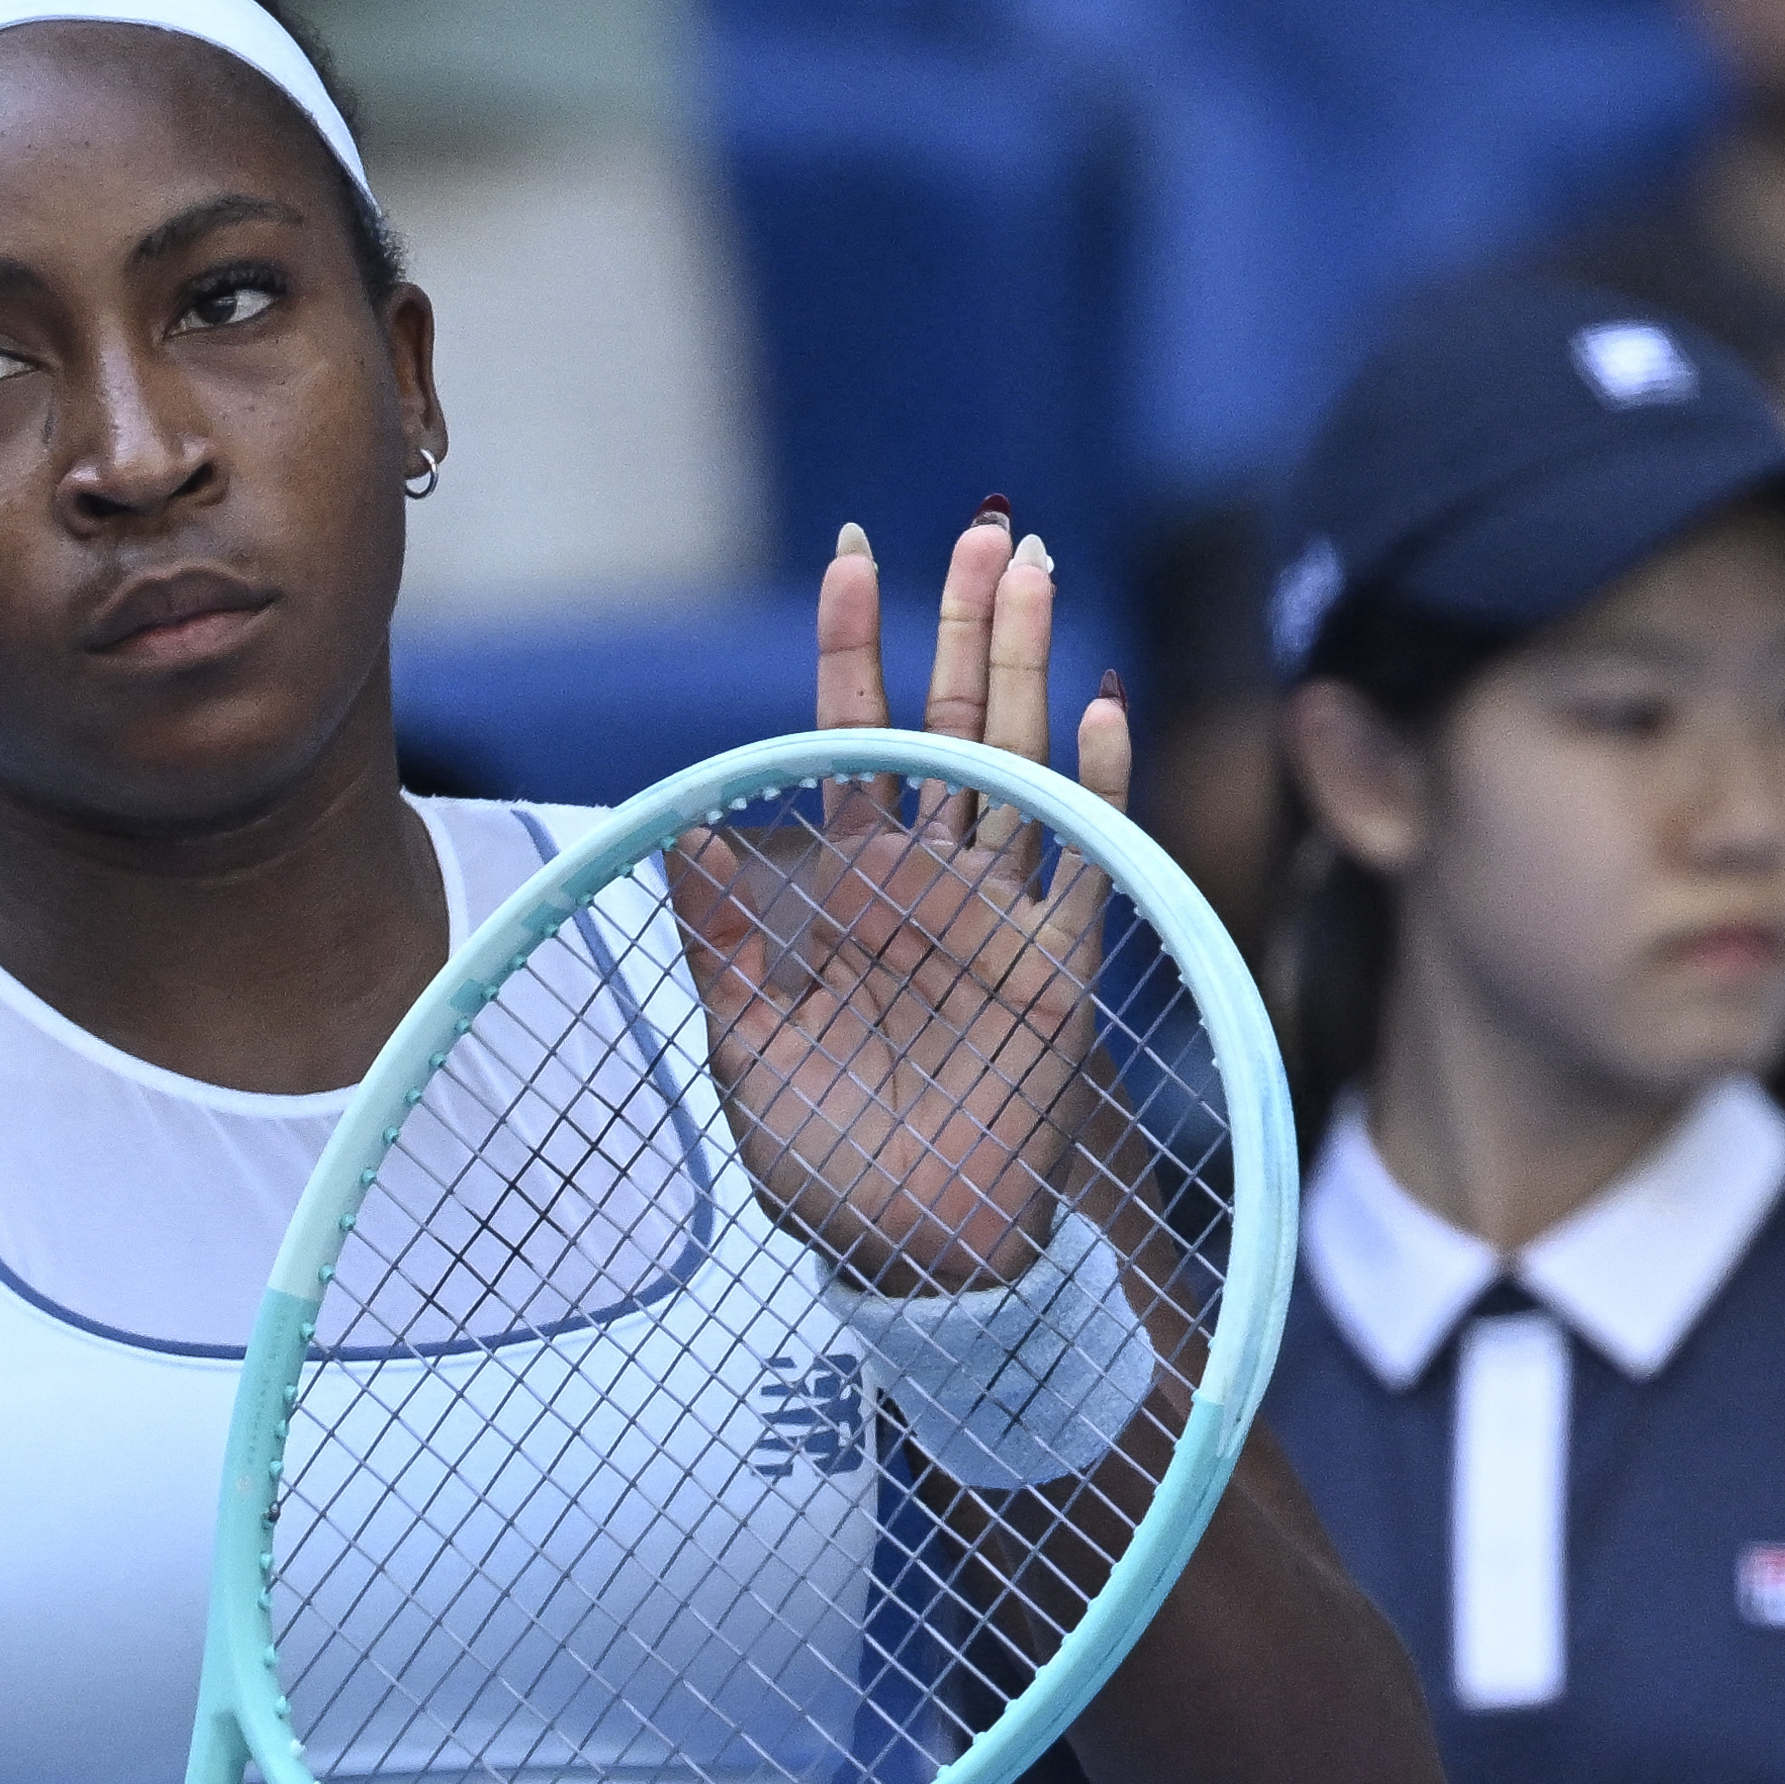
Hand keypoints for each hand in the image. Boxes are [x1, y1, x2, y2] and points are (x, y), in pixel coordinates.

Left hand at [671, 514, 1133, 1292]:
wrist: (911, 1257)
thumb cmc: (820, 1159)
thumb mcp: (745, 1045)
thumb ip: (723, 939)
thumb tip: (685, 828)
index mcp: (850, 885)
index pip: (852, 737)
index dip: (852, 648)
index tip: (853, 554)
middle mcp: (930, 880)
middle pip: (951, 723)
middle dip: (966, 625)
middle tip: (987, 527)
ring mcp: (1001, 915)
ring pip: (1020, 760)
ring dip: (1029, 668)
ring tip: (1037, 568)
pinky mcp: (1062, 966)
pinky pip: (1085, 857)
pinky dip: (1095, 785)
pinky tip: (1099, 707)